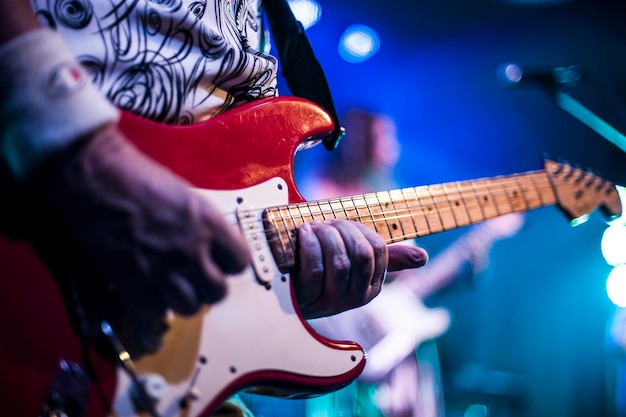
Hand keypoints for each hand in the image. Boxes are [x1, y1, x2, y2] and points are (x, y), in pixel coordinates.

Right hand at [28, 125, 250, 354]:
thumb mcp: (186, 196)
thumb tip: (209, 248)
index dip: (229, 264)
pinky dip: (154, 307)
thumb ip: (203, 226)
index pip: (239, 261)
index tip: (218, 262)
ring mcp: (163, 269)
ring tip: (172, 288)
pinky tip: (148, 291)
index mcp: (208, 224)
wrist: (95, 177)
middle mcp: (191, 250)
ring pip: (190, 307)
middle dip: (208, 287)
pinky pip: (156, 313)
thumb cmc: (138, 177)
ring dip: (183, 300)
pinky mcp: (133, 283)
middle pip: (218, 291)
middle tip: (195, 279)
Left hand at [292, 220, 427, 318]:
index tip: (339, 224)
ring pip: (340, 262)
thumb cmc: (319, 266)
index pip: (378, 249)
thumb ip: (387, 257)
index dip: (359, 230)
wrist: (282, 286)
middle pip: (361, 254)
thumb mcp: (353, 259)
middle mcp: (354, 299)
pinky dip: (309, 244)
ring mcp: (331, 302)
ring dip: (324, 236)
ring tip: (310, 228)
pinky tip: (303, 233)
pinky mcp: (306, 299)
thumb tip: (423, 258)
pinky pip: (316, 268)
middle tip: (324, 224)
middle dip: (342, 230)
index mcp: (371, 287)